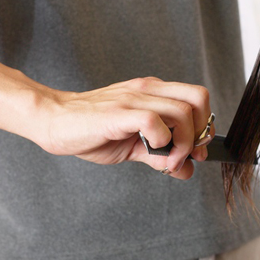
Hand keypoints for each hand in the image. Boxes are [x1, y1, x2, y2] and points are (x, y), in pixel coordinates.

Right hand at [36, 78, 213, 179]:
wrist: (54, 120)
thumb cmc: (93, 130)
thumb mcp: (134, 146)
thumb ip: (161, 156)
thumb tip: (187, 170)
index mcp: (154, 92)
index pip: (197, 98)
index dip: (204, 126)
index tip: (196, 150)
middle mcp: (148, 90)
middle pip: (199, 98)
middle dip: (201, 130)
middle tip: (187, 153)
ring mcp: (134, 99)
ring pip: (182, 112)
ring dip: (183, 143)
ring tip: (168, 161)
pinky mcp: (119, 113)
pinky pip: (154, 121)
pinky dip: (161, 140)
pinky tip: (150, 149)